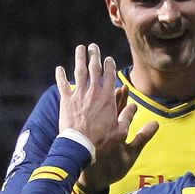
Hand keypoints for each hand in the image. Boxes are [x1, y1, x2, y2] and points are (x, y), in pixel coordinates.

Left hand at [55, 44, 157, 185]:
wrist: (80, 147)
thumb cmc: (102, 142)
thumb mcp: (120, 132)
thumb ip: (127, 117)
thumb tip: (134, 107)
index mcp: (107, 98)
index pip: (109, 76)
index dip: (109, 65)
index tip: (108, 58)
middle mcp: (93, 93)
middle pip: (94, 69)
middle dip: (94, 55)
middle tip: (93, 46)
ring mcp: (79, 95)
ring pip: (79, 72)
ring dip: (80, 58)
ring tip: (80, 48)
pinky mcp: (66, 101)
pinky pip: (63, 85)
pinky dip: (61, 76)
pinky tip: (59, 68)